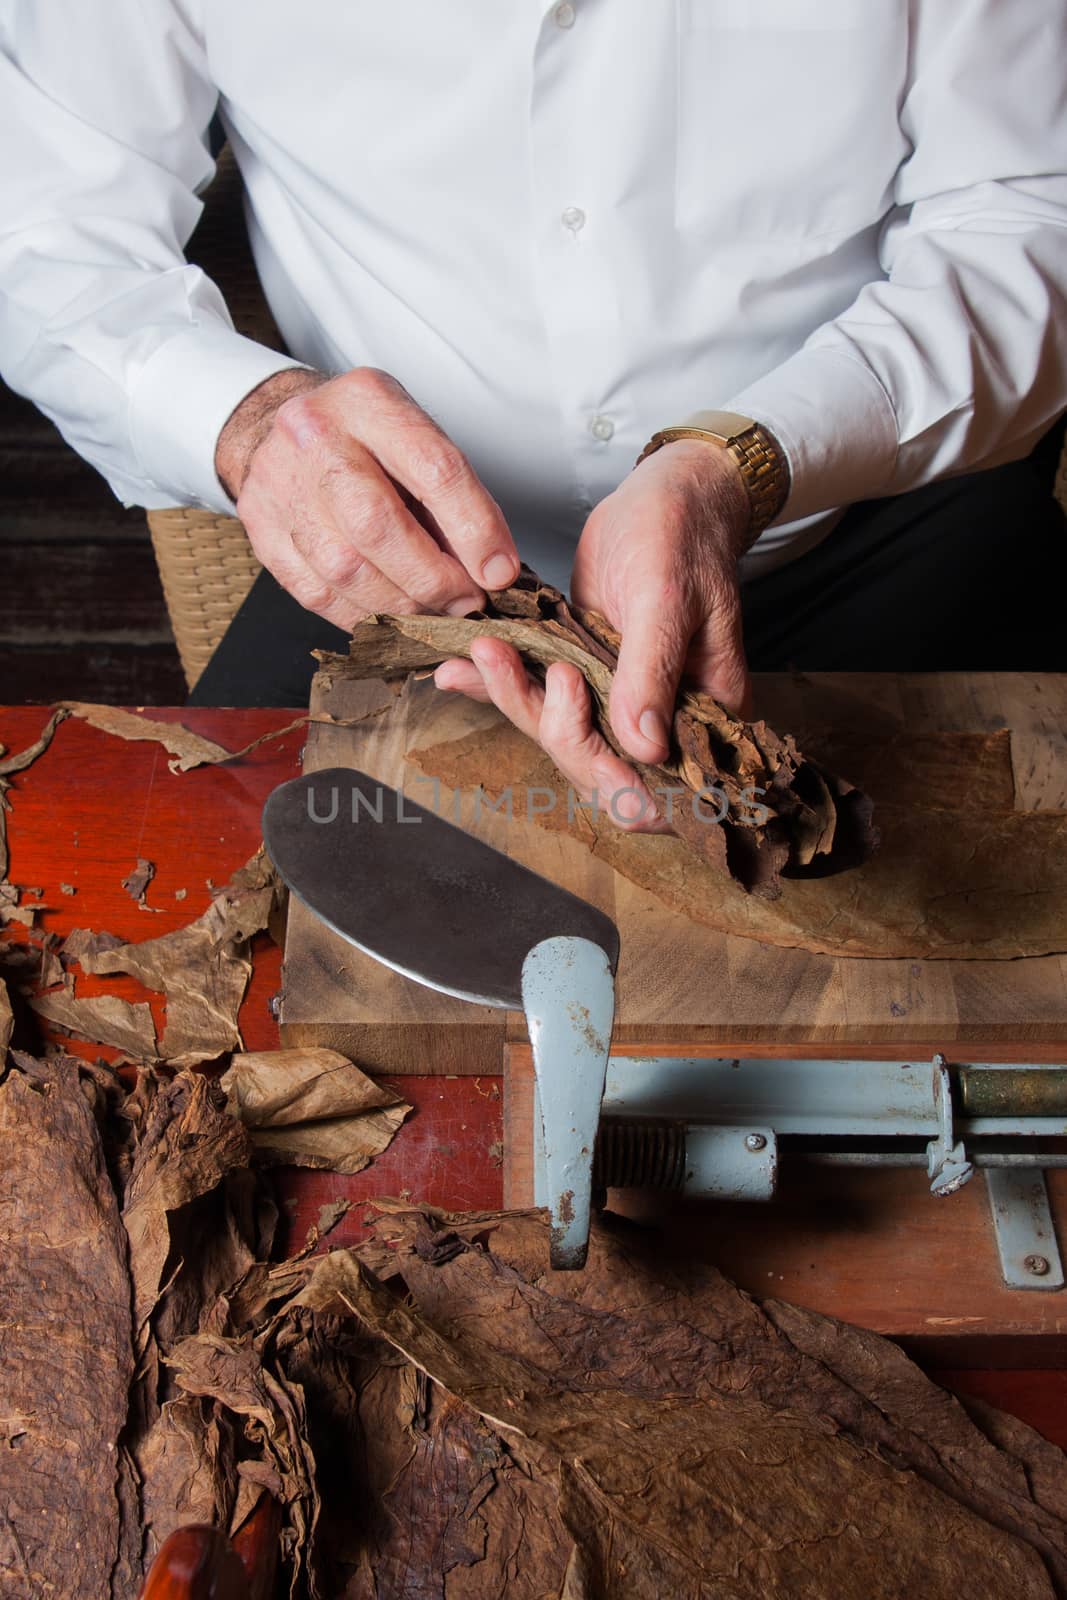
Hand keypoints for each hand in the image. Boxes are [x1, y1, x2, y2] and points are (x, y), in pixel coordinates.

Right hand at [215, 367, 518, 627]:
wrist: (278, 430)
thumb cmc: (363, 438)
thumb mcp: (412, 438)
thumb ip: (452, 496)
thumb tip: (493, 571)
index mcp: (368, 401)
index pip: (432, 468)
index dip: (474, 529)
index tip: (499, 574)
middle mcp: (314, 436)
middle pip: (376, 524)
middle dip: (432, 578)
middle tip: (466, 603)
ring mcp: (277, 484)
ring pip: (343, 568)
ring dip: (401, 605)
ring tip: (432, 613)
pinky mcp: (260, 531)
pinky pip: (316, 593)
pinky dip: (363, 616)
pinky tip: (391, 616)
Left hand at [435, 440, 751, 829]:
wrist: (665, 497)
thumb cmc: (682, 537)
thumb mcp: (668, 599)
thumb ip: (652, 673)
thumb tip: (645, 747)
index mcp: (702, 714)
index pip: (658, 782)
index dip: (616, 782)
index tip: (578, 741)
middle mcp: (658, 720)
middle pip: (597, 763)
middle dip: (550, 725)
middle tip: (509, 669)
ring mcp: (616, 700)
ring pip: (558, 729)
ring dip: (512, 696)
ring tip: (481, 654)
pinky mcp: (582, 673)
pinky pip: (537, 692)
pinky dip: (497, 682)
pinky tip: (458, 671)